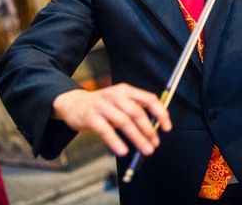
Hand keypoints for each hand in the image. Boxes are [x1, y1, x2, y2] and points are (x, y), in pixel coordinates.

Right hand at [52, 83, 171, 156]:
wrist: (73, 103)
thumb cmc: (102, 105)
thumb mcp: (119, 101)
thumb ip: (135, 110)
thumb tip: (155, 128)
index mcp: (126, 90)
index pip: (149, 99)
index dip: (160, 113)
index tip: (167, 128)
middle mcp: (116, 95)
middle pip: (137, 112)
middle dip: (149, 129)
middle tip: (156, 144)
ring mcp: (103, 105)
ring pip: (124, 122)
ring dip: (138, 138)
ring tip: (146, 150)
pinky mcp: (91, 117)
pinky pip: (105, 130)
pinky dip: (115, 141)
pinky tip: (123, 151)